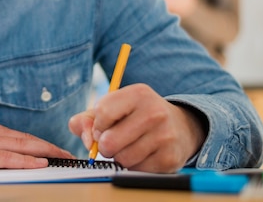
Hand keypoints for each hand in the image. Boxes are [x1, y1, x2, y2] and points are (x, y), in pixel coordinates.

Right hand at [0, 116, 73, 169]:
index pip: (18, 136)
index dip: (40, 143)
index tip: (56, 151)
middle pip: (26, 138)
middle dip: (51, 147)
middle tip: (71, 155)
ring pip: (21, 146)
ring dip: (46, 152)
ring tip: (65, 159)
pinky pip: (5, 158)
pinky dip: (25, 160)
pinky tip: (40, 163)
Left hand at [69, 84, 205, 171]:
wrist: (180, 127)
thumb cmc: (136, 116)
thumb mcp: (113, 107)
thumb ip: (87, 118)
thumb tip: (83, 135)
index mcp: (137, 93)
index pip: (102, 113)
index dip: (97, 125)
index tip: (103, 127)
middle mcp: (154, 112)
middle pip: (109, 141)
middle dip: (104, 145)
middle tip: (112, 141)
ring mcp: (164, 136)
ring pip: (122, 158)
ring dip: (119, 157)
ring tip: (128, 146)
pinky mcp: (169, 158)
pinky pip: (137, 169)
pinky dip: (134, 165)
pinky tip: (142, 154)